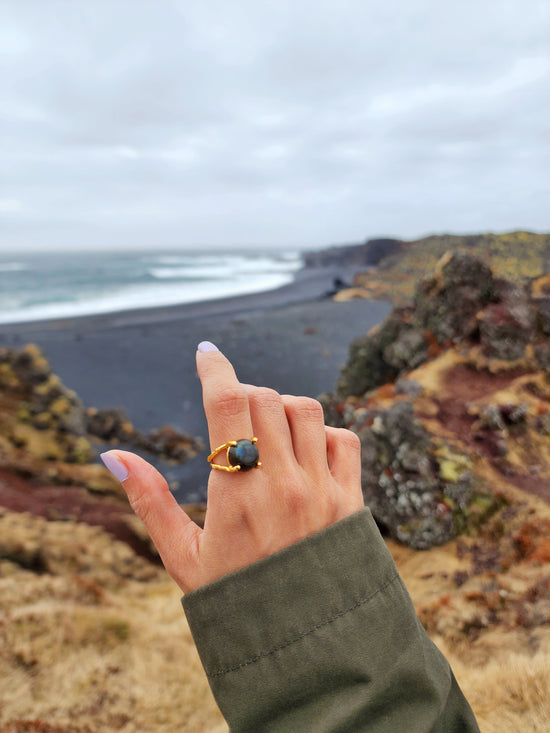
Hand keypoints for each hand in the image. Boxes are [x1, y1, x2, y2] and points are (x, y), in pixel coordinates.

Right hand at [101, 343, 363, 592]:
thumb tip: (113, 454)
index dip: (215, 368)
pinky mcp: (352, 501)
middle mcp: (284, 485)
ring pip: (305, 410)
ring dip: (280, 407)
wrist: (305, 649)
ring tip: (264, 435)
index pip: (227, 404)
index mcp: (236, 496)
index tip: (205, 353)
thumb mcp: (182, 557)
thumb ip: (149, 501)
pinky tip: (303, 454)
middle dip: (241, 394)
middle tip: (230, 419)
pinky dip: (322, 432)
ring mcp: (323, 491)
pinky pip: (343, 439)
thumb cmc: (234, 602)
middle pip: (264, 398)